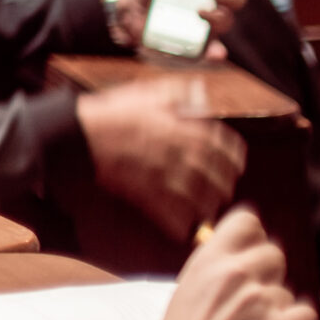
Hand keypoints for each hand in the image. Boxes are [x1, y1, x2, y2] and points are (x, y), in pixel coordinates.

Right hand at [78, 81, 244, 238]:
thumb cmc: (113, 111)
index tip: (237, 166)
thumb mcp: (148, 92)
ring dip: (206, 209)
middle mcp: (182, 155)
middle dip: (223, 187)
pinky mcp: (146, 193)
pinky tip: (183, 229)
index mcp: (186, 129)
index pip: (224, 147)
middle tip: (224, 192)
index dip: (234, 158)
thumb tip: (199, 90)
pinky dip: (179, 225)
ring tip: (208, 212)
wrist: (82, 133)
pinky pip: (170, 215)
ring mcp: (165, 176)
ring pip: (199, 200)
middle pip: (217, 178)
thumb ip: (178, 92)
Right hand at [147, 208, 314, 319]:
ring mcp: (261, 299)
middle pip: (275, 255)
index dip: (253, 240)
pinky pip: (304, 315)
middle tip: (250, 302)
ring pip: (286, 291)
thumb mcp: (189, 285)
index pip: (249, 222)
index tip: (247, 258)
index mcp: (210, 257)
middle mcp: (238, 271)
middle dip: (267, 276)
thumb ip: (217, 266)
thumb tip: (243, 257)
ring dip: (276, 308)